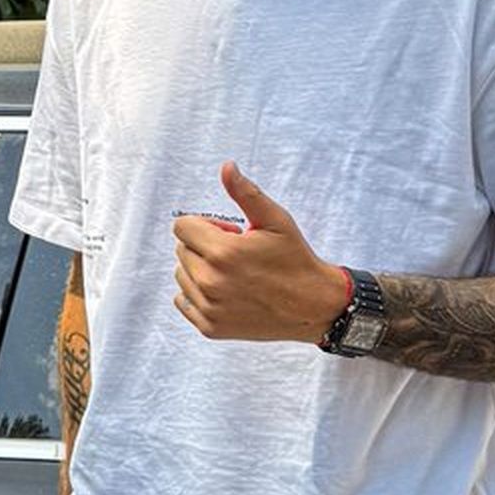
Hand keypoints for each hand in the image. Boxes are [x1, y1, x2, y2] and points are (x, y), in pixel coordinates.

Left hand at [171, 161, 349, 342]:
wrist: (313, 306)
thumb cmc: (294, 259)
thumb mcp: (274, 220)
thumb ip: (245, 192)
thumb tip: (227, 167)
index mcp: (221, 252)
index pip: (182, 226)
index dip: (206, 225)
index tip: (231, 233)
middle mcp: (210, 282)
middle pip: (181, 249)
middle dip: (204, 245)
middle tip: (237, 254)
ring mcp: (209, 307)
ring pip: (182, 274)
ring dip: (200, 269)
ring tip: (234, 273)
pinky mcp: (210, 327)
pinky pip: (183, 300)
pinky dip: (198, 294)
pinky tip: (226, 291)